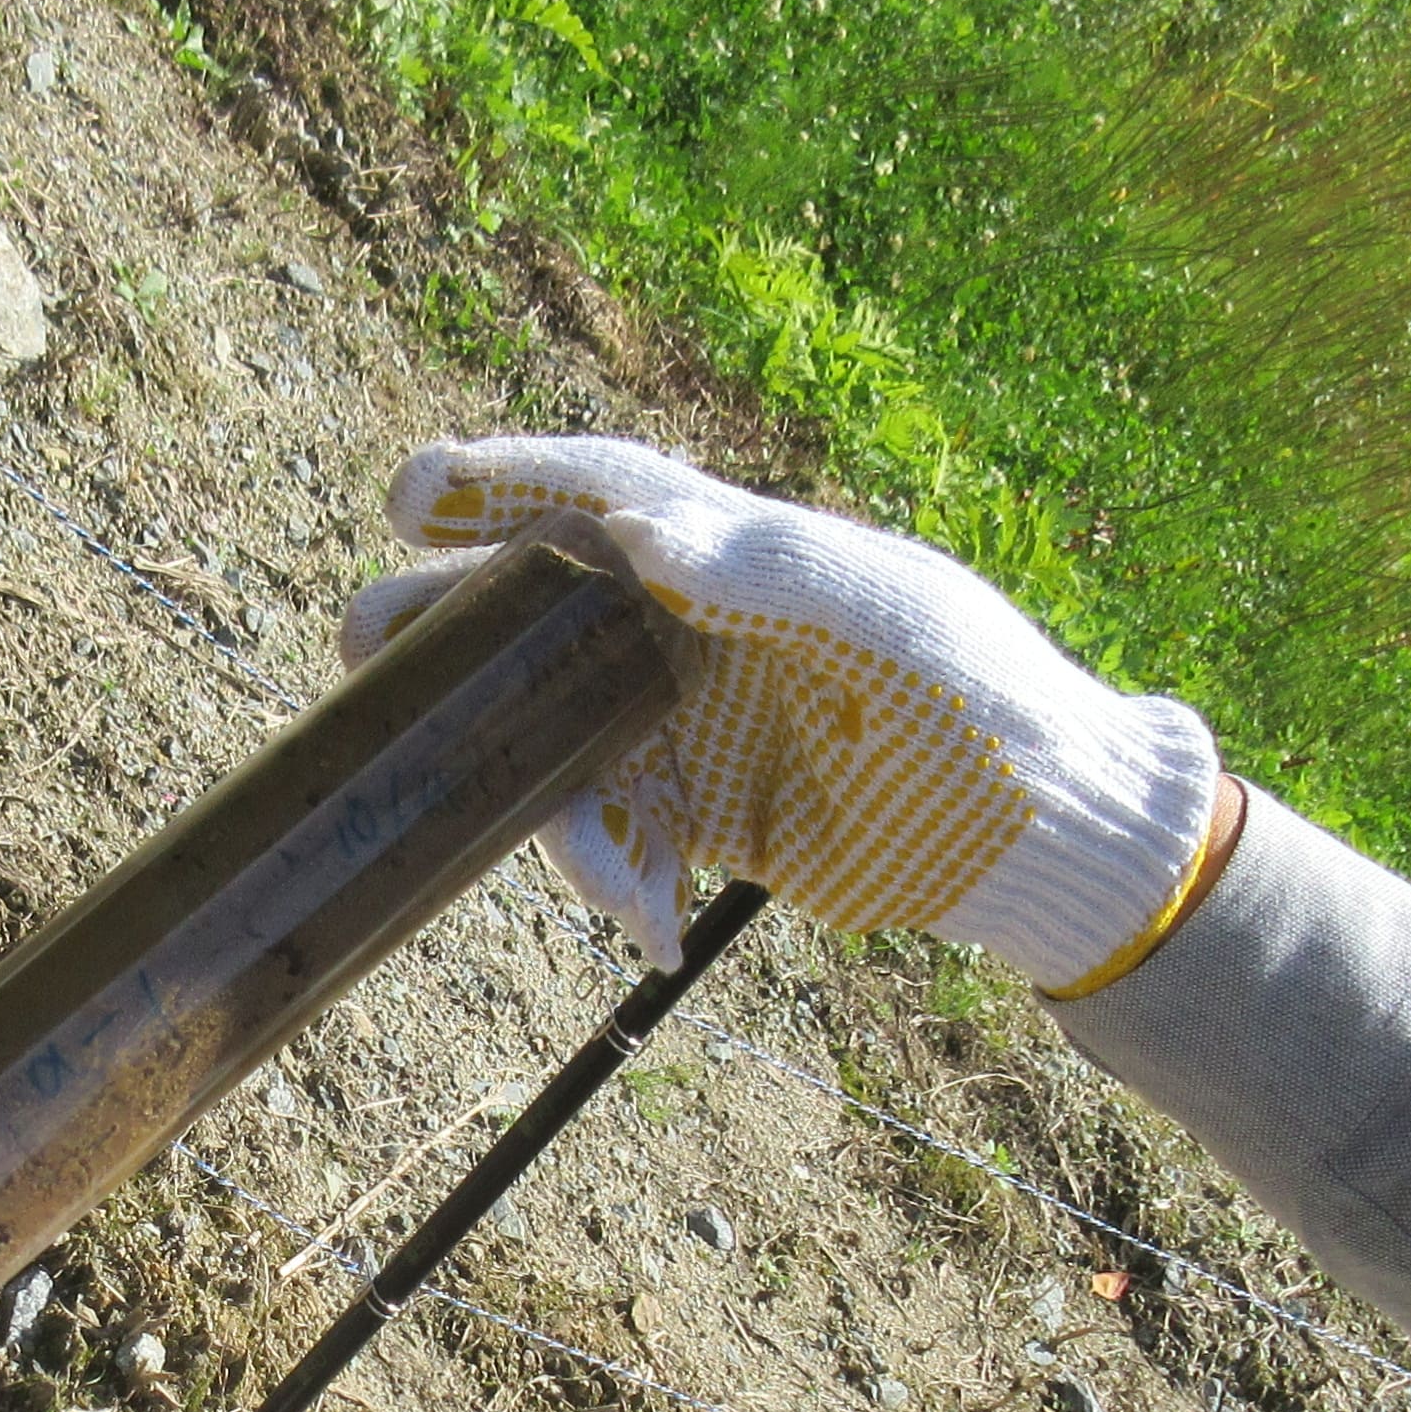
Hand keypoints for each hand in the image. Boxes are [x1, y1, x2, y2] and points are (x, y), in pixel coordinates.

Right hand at [349, 436, 1221, 987]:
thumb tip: (640, 532)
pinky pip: (608, 833)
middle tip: (369, 654)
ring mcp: (686, 719)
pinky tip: (655, 929)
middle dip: (449, 634)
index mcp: (736, 553)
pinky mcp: (696, 808)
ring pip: (552, 739)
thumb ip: (766, 569)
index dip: (502, 482)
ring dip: (544, 811)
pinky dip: (612, 882)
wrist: (1041, 842)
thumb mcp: (887, 623)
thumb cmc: (984, 703)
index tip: (413, 491)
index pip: (601, 495)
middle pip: (535, 611)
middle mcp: (692, 625)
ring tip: (617, 889)